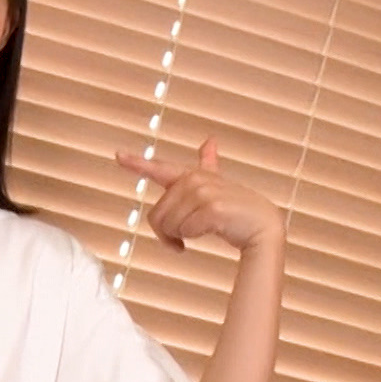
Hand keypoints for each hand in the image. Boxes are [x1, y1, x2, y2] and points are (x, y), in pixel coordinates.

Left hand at [116, 138, 282, 254]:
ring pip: (169, 225)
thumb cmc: (235, 210)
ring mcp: (204, 192)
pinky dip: (190, 241)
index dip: (137, 163)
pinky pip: (184, 232)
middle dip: (166, 233)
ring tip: (197, 234)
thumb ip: (208, 165)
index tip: (118, 155)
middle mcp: (195, 180)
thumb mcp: (218, 186)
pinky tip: (206, 236)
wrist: (262, 225)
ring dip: (179, 238)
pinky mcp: (212, 209)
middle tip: (181, 239)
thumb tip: (210, 140)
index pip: (160, 168)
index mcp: (192, 176)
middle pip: (157, 214)